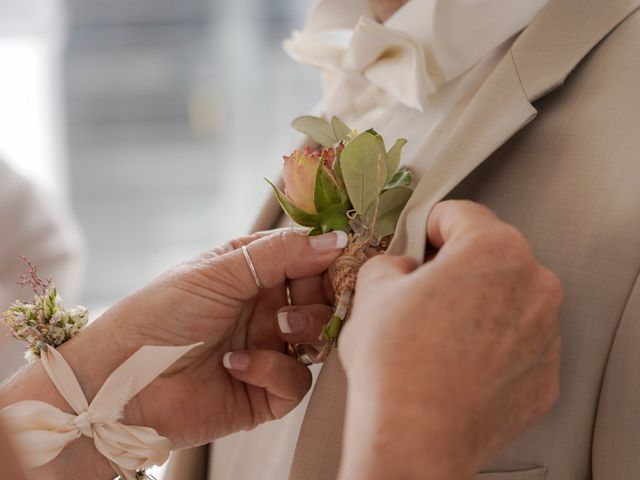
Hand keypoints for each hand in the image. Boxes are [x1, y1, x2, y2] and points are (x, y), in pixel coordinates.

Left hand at [99, 229, 346, 446]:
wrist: (121, 382)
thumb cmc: (160, 314)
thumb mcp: (220, 271)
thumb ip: (281, 254)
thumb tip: (336, 239)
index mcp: (252, 273)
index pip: (307, 259)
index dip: (327, 258)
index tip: (344, 257)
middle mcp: (263, 310)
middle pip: (320, 298)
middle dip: (320, 296)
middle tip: (303, 298)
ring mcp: (266, 350)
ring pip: (318, 338)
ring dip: (304, 328)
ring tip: (275, 328)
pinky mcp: (265, 393)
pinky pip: (296, 382)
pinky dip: (274, 371)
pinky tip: (236, 364)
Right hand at [338, 200, 562, 479]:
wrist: (415, 438)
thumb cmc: (396, 365)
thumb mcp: (372, 290)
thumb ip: (390, 261)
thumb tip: (400, 267)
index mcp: (494, 249)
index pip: (461, 214)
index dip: (428, 227)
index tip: (417, 243)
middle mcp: (533, 284)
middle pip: (489, 256)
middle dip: (454, 267)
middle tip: (420, 292)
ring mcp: (545, 332)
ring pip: (505, 299)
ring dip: (476, 306)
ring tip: (436, 334)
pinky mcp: (545, 373)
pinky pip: (516, 342)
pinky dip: (491, 344)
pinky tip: (457, 362)